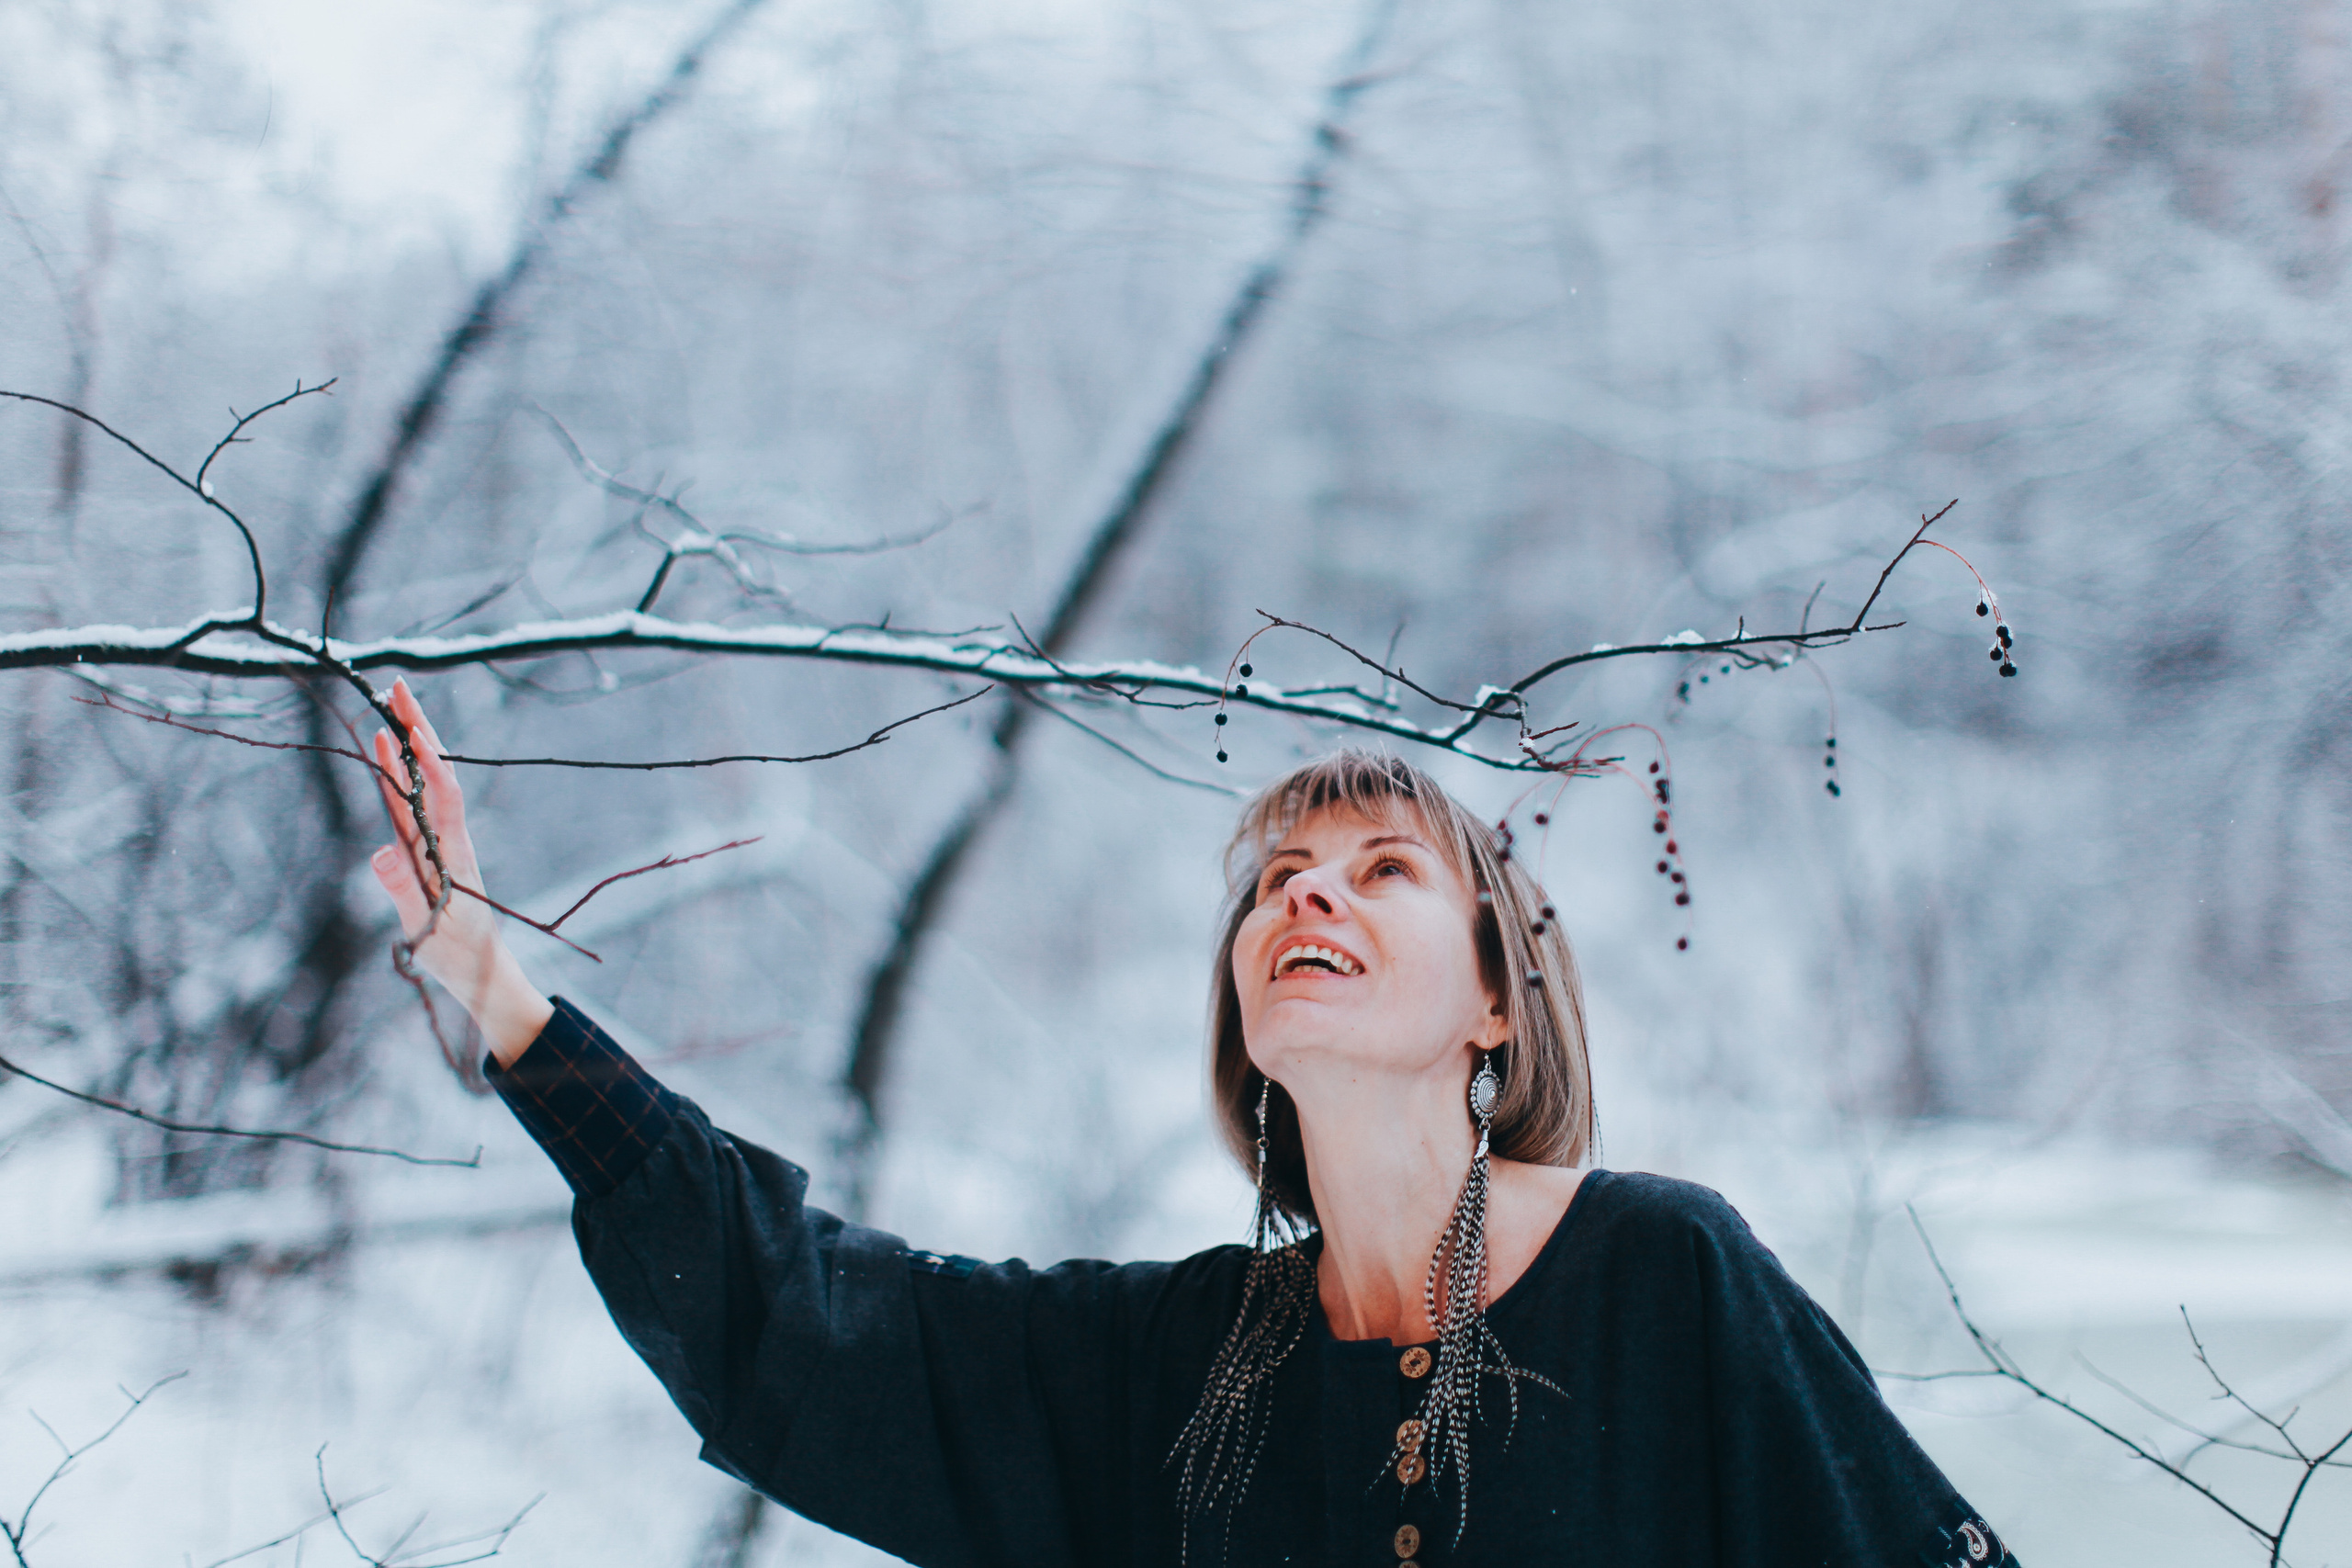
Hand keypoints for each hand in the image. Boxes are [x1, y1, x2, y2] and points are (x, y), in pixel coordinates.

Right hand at [367, 679, 551, 1066]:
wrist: (484, 976)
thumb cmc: (459, 958)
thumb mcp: (429, 930)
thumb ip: (404, 892)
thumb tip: (383, 851)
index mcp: (453, 853)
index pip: (441, 793)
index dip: (426, 758)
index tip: (410, 723)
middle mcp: (447, 839)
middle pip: (432, 774)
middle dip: (418, 730)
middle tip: (399, 686)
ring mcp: (436, 845)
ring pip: (418, 786)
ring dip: (405, 747)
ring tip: (387, 708)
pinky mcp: (425, 856)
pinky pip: (407, 810)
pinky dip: (395, 780)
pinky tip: (385, 756)